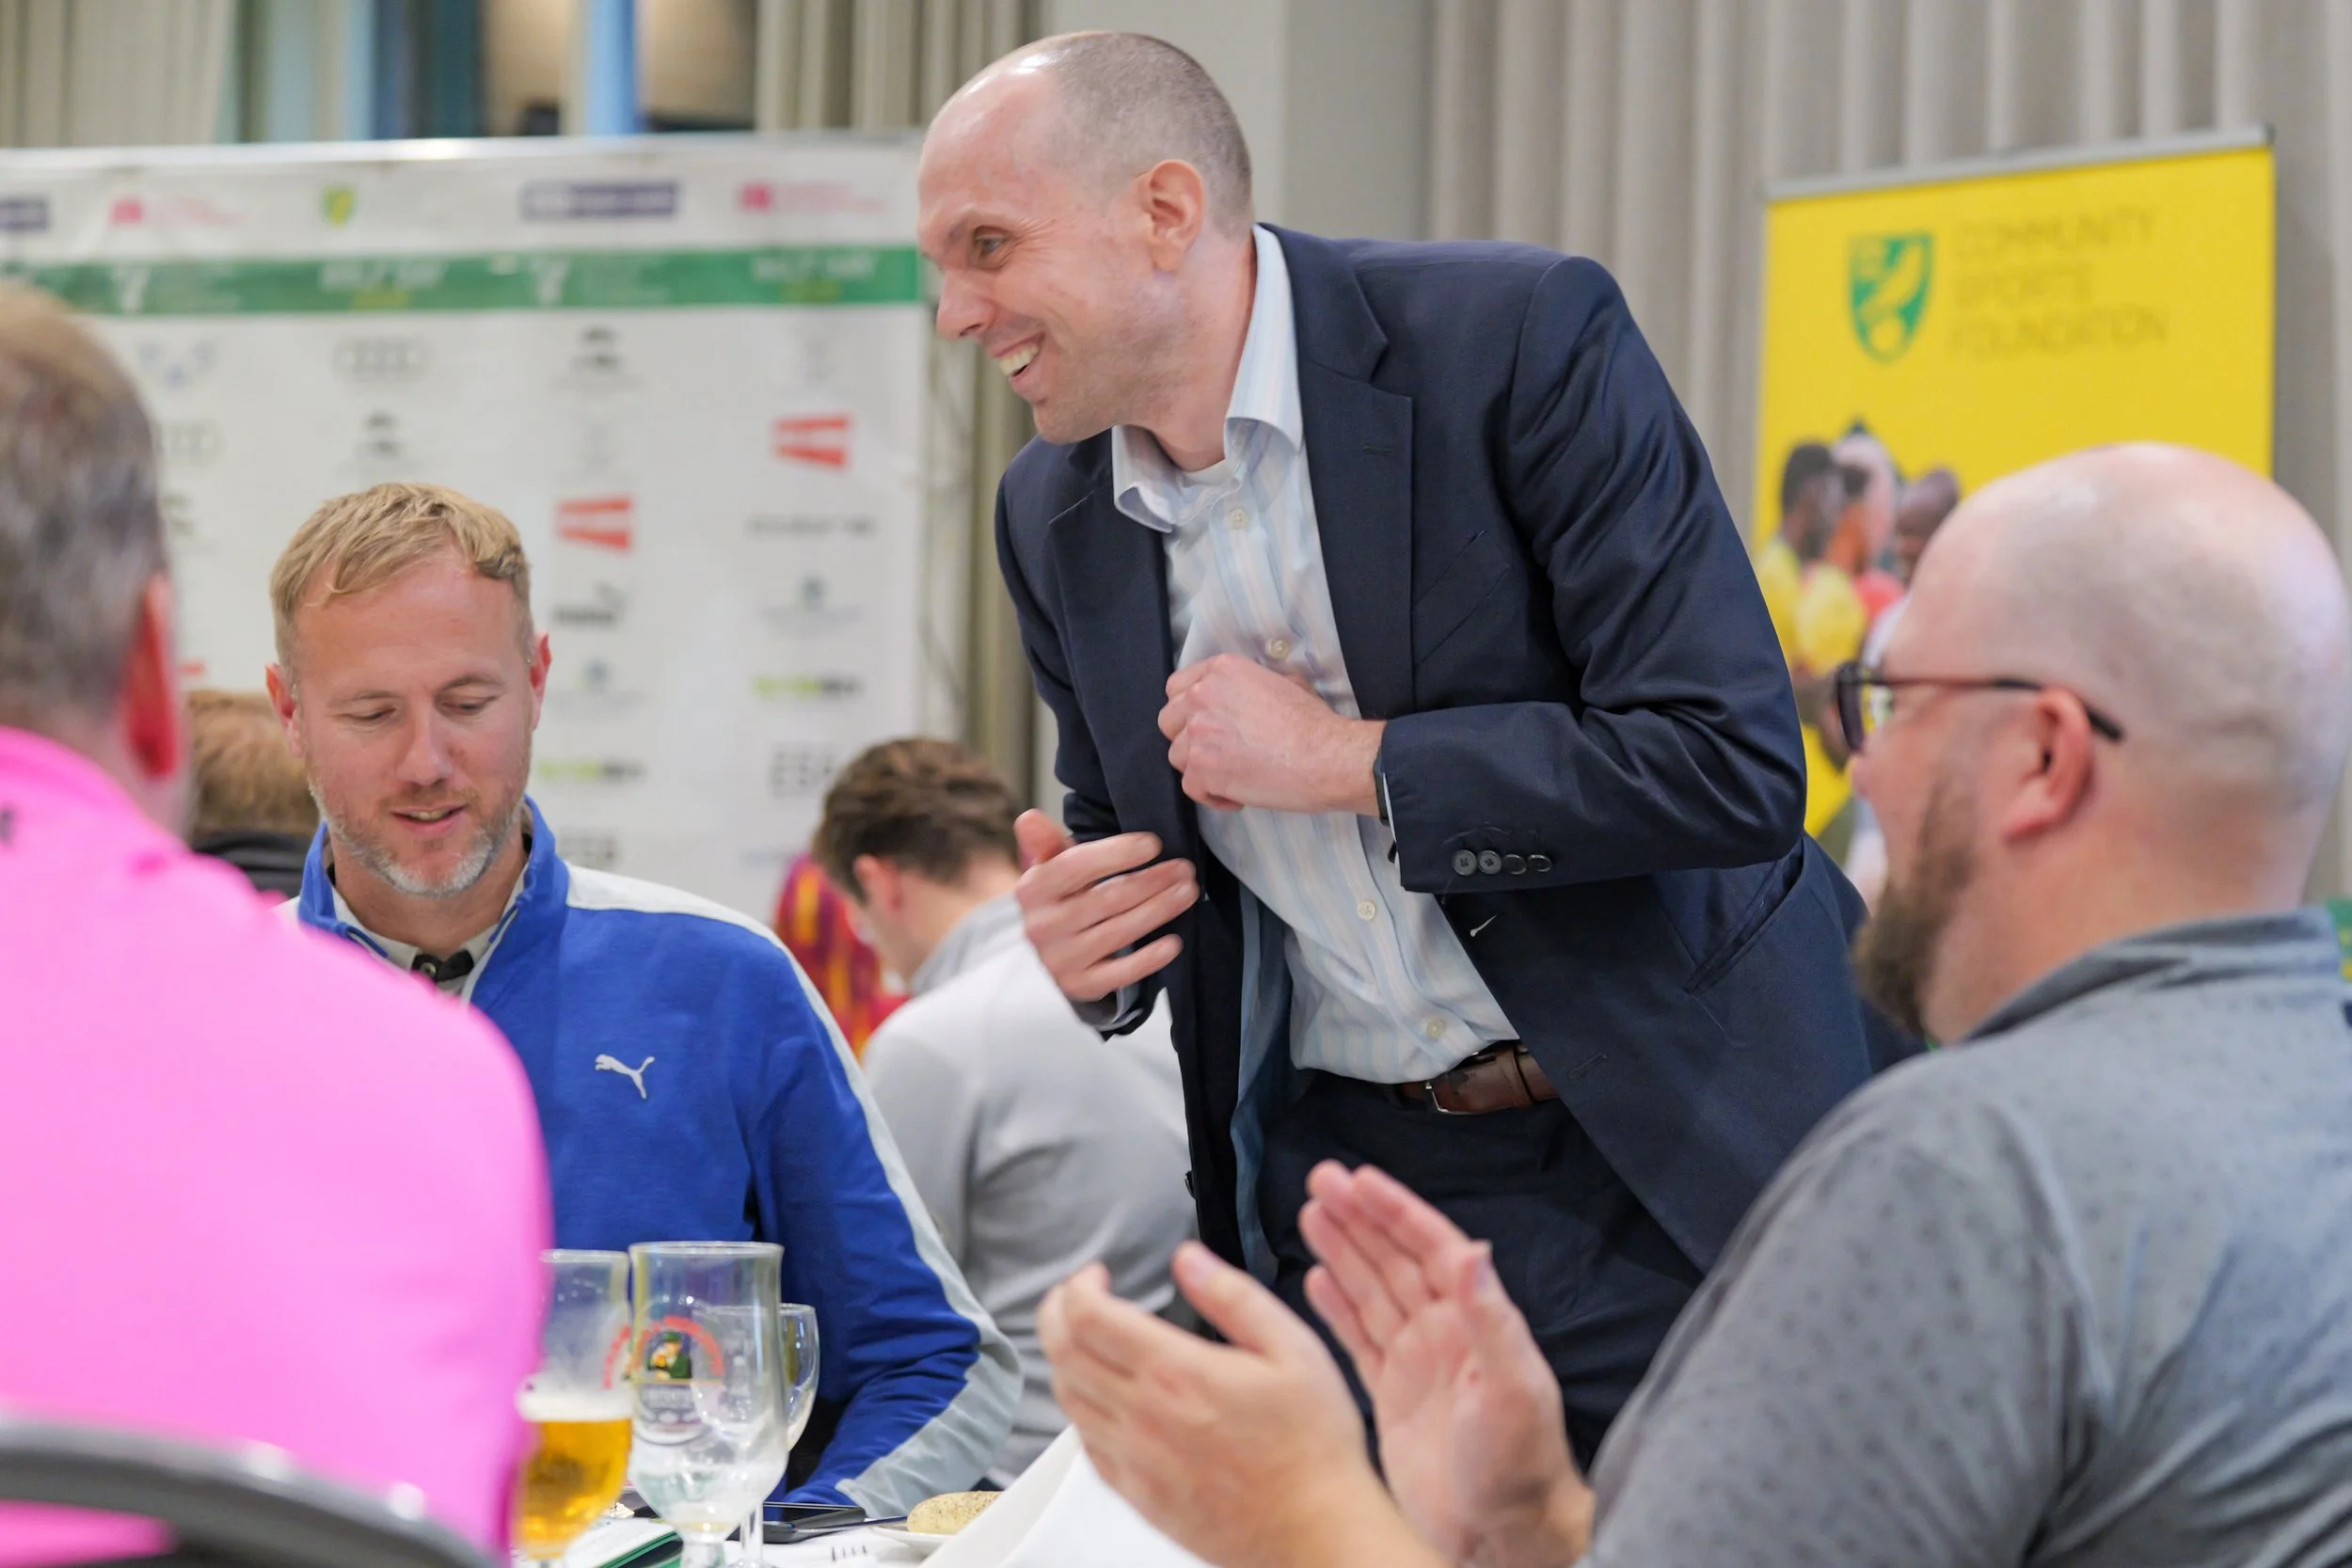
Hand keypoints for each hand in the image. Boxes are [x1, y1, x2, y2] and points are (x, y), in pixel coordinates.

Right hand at [1013, 811, 1194, 1002]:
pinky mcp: (1081, 986)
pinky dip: (1150, 958)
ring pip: (1119, 932)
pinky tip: (1174, 942)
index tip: (1154, 844)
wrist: (1043, 956)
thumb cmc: (1057, 900)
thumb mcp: (1048, 869)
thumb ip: (1046, 842)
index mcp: (1034, 889)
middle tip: (1184, 868)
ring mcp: (1061, 959)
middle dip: (1152, 881)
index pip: (1077, 866)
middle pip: (1107, 898)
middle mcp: (1043, 926)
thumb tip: (1030, 818)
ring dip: (1160, 910)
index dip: (1117, 854)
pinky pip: (1121, 973)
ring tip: (1187, 892)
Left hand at [1040, 1244, 1447, 1567]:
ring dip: (1063, 1359)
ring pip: (1067, 1399)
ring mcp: (1135, 1461)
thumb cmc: (1311, 1445)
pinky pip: (1085, 1445)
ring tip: (1083, 1340)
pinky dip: (1080, 1409)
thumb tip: (1189, 1259)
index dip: (1079, 1286)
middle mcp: (1144, 1417)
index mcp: (1176, 1373)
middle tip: (1075, 1297)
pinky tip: (1101, 1398)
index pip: (1089, 1318)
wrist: (1314, 1529)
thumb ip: (1232, 1295)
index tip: (1096, 1276)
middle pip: (1064, 1354)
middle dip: (1058, 1313)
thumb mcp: (1291, 1347)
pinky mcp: (1137, 1495)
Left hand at [1159, 655, 1384, 814]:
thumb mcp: (1286, 681)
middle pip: (1169, 720)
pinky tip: (1238, 794)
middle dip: (1188, 738)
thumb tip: (1248, 694)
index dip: (1188, 709)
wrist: (1326, 756)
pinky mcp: (1202, 770)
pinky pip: (1191, 787)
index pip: (1177, 687)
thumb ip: (1252, 684)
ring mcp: (1198, 734)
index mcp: (1220, 671)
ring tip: (1232, 775)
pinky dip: (1212, 796)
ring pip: (1178, 756)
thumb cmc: (1314, 722)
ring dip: (1200, 768)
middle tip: (1216, 751)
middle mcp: (1202, 697)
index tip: (1204, 723)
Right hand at [1300, 1163, 1594, 1567]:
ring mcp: (1416, 1363)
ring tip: (1313, 1214)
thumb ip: (1492, 1320)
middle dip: (1359, 1218)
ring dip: (1343, 1252)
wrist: (1502, 1534)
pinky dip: (1337, 1308)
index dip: (1395, 1211)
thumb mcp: (1513, 1388)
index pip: (1431, 1247)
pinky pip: (1358, 1338)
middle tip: (1323, 1180)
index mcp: (1474, 1323)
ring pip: (1371, 1291)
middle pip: (1394, 1259)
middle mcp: (1444, 1335)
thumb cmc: (1522, 1466)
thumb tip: (1475, 1256)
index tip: (1362, 1179)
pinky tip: (1317, 1281)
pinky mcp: (1392, 1396)